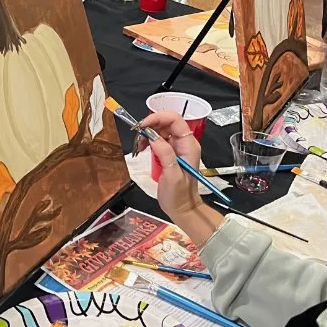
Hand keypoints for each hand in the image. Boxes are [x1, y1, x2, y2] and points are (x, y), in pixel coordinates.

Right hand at [140, 111, 222, 245]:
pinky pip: (158, 139)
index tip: (142, 125)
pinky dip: (148, 141)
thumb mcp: (171, 175)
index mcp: (189, 145)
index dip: (158, 118)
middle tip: (137, 137)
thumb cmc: (179, 196)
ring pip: (161, 130)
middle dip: (150, 125)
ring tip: (139, 146)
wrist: (182, 208)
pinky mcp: (170, 153)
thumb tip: (152, 136)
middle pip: (167, 122)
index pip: (175, 120)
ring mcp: (177, 147)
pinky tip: (142, 149)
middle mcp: (184, 143)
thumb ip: (165, 154)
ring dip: (147, 134)